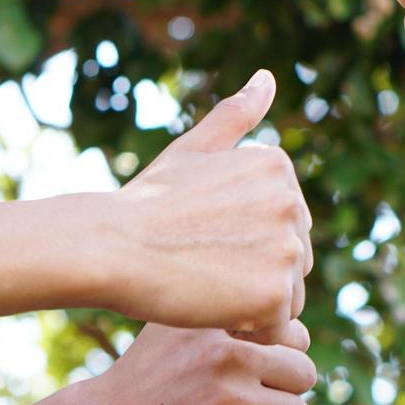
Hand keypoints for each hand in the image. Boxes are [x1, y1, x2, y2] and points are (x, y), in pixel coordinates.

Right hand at [81, 321, 315, 404]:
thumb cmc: (146, 374)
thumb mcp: (179, 325)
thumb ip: (232, 316)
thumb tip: (291, 321)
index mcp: (220, 324)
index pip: (296, 335)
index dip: (282, 354)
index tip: (256, 368)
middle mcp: (225, 359)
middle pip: (304, 375)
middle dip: (287, 391)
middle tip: (255, 399)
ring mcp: (225, 404)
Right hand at [97, 69, 311, 340]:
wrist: (112, 247)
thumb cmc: (146, 202)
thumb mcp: (194, 149)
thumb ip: (236, 115)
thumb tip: (268, 77)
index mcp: (278, 165)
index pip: (284, 224)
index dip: (245, 242)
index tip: (204, 238)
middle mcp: (293, 201)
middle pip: (292, 260)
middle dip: (256, 273)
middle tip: (203, 267)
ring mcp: (287, 248)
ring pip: (289, 295)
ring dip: (253, 303)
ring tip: (206, 287)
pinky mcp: (275, 292)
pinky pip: (277, 325)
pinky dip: (248, 327)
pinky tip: (213, 311)